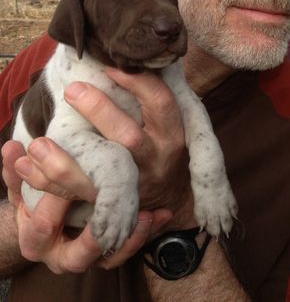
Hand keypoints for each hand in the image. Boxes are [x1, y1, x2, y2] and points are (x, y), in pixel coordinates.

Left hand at [1, 68, 194, 272]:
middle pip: (128, 137)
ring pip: (100, 175)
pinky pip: (75, 194)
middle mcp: (154, 160)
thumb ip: (149, 97)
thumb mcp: (168, 122)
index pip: (160, 103)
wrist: (171, 193)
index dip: (137, 82)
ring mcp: (132, 185)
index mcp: (171, 134)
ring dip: (64, 160)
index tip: (109, 66)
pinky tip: (25, 164)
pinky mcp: (109, 201)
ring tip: (38, 143)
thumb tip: (121, 60)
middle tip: (72, 90)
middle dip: (99, 112)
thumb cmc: (163, 144)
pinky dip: (47, 181)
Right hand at [2, 139, 172, 272]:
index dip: (57, 199)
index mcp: (36, 239)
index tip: (82, 179)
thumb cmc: (36, 201)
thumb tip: (12, 147)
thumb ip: (16, 171)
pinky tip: (159, 214)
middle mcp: (62, 255)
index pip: (45, 224)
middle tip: (118, 202)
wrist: (49, 226)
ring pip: (109, 257)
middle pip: (80, 252)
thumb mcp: (23, 187)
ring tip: (144, 215)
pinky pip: (129, 251)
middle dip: (98, 227)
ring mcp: (88, 258)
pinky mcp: (109, 255)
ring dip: (129, 236)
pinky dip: (144, 233)